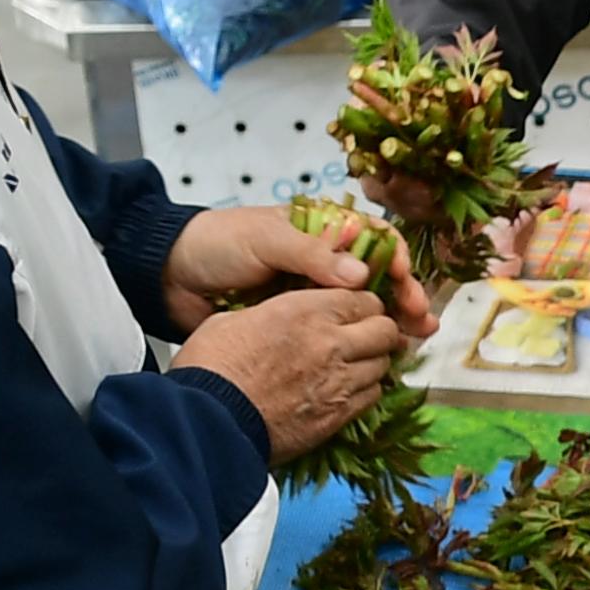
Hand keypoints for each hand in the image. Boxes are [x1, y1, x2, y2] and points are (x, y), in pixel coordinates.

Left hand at [163, 204, 438, 341]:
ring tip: (411, 344)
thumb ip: (311, 254)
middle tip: (420, 324)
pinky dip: (358, 345)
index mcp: (323, 230)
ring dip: (390, 325)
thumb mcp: (264, 238)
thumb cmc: (218, 243)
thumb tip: (361, 276)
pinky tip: (375, 360)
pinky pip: (337, 334)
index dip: (397, 261)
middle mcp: (326, 262)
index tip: (406, 285)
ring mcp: (314, 294)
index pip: (376, 239)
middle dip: (404, 299)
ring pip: (364, 309)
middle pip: (380, 278)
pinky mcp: (300, 324)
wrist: (170, 277)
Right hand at [173, 287, 406, 462]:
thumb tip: (280, 316)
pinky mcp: (337, 416)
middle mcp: (330, 343)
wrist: (207, 422)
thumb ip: (273, 313)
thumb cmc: (210, 370)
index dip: (362, 304)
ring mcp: (338, 382)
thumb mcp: (233, 320)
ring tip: (355, 365)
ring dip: (373, 362)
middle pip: (384, 330)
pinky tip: (346, 391)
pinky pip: (372, 397)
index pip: (363, 298)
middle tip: (364, 336)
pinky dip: (365, 392)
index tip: (355, 311)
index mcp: (305, 312)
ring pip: (383, 364)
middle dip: (377, 330)